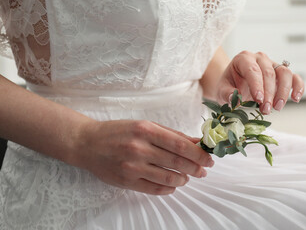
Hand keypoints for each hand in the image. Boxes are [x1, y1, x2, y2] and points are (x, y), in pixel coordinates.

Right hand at [74, 120, 213, 194]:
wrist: (88, 143)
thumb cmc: (118, 131)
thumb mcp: (145, 125)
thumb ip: (171, 134)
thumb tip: (195, 142)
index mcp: (145, 130)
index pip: (180, 144)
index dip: (198, 154)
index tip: (209, 159)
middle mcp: (139, 148)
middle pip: (177, 162)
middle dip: (196, 168)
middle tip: (204, 170)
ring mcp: (132, 167)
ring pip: (169, 177)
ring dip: (183, 179)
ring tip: (187, 176)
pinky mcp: (127, 181)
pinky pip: (155, 189)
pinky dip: (169, 188)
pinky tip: (173, 184)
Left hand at [216, 51, 303, 114]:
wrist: (234, 84)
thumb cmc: (228, 86)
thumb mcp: (221, 90)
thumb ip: (226, 94)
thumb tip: (234, 99)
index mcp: (243, 58)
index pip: (252, 70)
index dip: (257, 84)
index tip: (258, 99)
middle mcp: (259, 58)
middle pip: (269, 73)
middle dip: (268, 93)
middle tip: (266, 110)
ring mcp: (272, 64)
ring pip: (284, 73)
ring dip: (283, 91)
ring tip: (277, 107)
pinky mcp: (282, 73)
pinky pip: (294, 77)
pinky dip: (298, 87)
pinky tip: (296, 98)